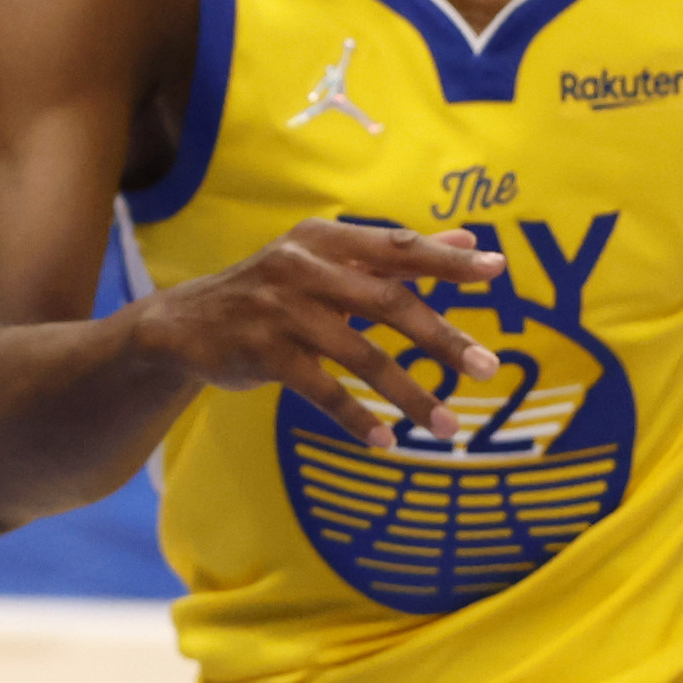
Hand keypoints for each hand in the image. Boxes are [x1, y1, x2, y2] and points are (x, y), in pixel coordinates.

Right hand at [123, 217, 505, 441]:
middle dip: (441, 338)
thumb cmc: (274, 290)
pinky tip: (388, 443)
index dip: (446, 260)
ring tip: (449, 428)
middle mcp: (302, 267)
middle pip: (387, 301)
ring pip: (360, 354)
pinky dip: (357, 418)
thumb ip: (396, 254)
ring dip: (409, 394)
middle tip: (487, 369)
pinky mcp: (262, 351)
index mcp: (324, 239)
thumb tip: (471, 242)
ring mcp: (280, 309)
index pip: (396, 247)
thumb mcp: (327, 261)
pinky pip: (322, 390)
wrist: (184, 324)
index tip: (497, 271)